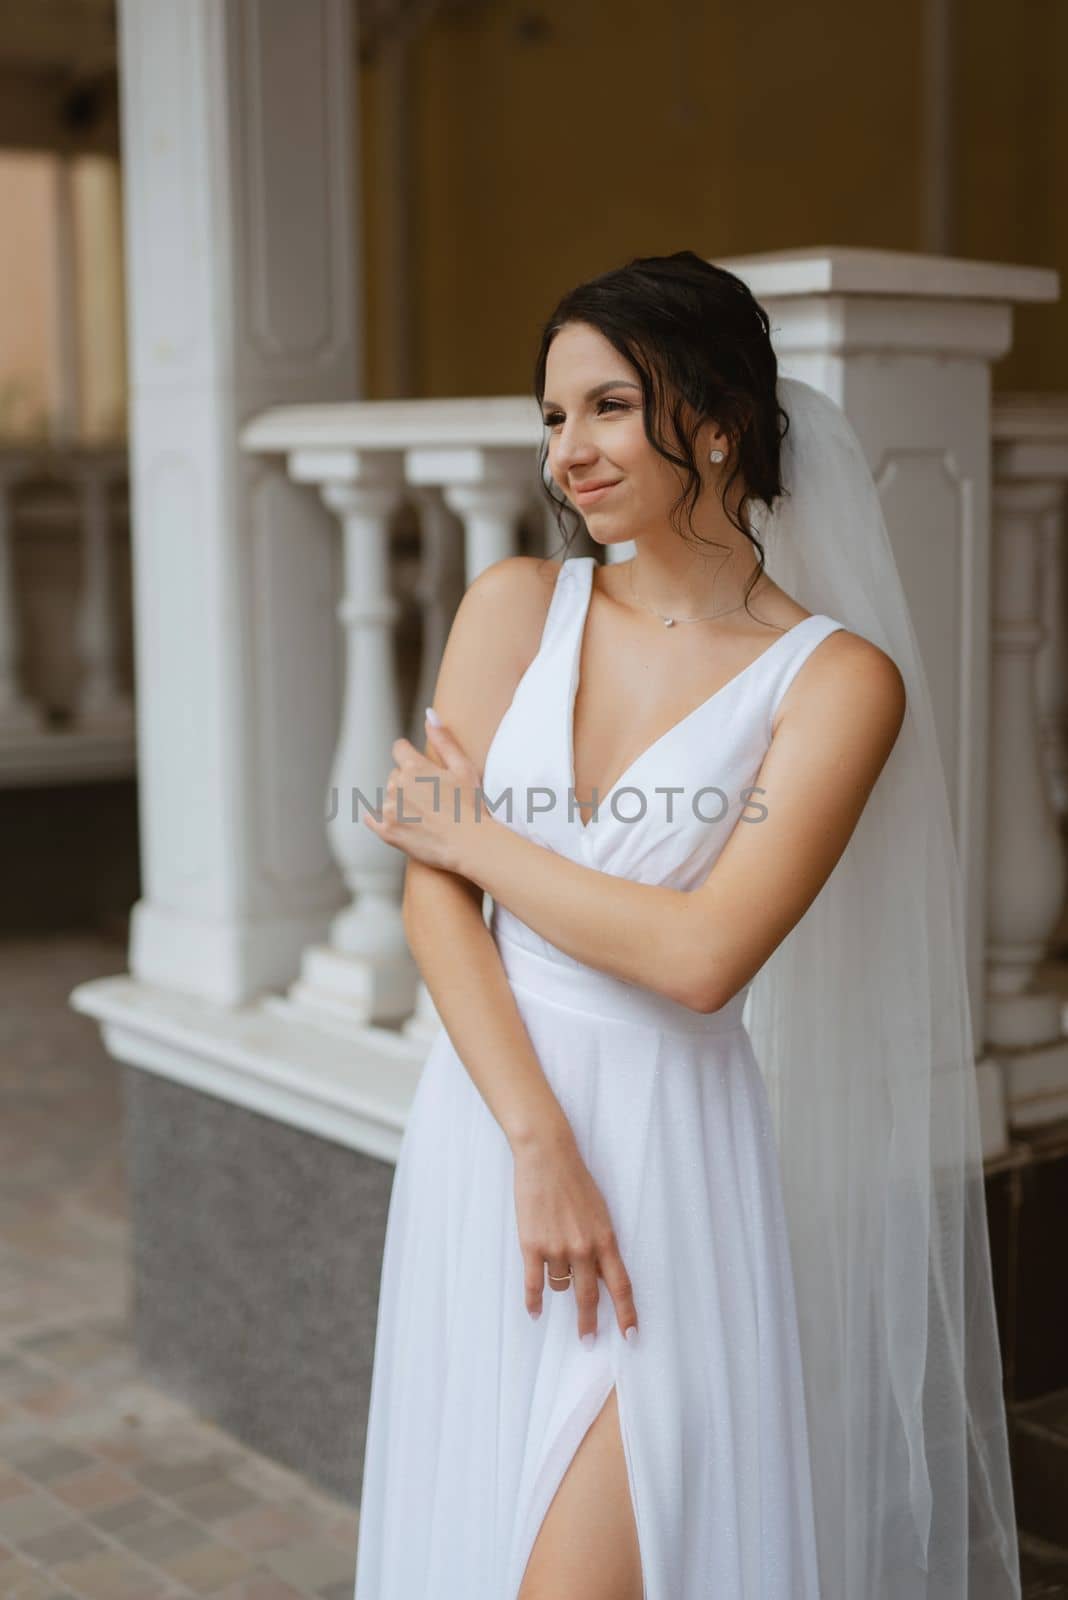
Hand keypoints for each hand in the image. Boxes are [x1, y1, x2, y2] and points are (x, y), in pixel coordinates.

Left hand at [361, 715, 488, 872]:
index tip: (420, 769)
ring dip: (400, 803)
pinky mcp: (386, 832)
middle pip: (395, 776)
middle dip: (408, 783)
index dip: (410, 757)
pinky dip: (381, 820)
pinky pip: (372, 819)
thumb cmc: (471, 806)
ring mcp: (390, 809)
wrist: (470, 844)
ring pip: (388, 798)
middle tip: (432, 798)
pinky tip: (400, 823)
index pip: (399, 749)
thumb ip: (444, 740)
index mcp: (414, 767)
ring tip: (425, 816)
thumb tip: (429, 714)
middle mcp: (397, 785)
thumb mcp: (463, 767)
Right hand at [513, 1126, 638, 1345]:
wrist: (547, 1156)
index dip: (627, 1314)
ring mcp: (557, 1248)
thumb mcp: (599, 1212)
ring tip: (552, 1268)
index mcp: (605, 1239)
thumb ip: (600, 1244)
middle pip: (589, 1296)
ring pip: (559, 1285)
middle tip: (588, 1340)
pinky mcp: (532, 1245)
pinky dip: (533, 1302)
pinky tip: (534, 1313)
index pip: (621, 1285)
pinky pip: (534, 1284)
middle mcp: (584, 1248)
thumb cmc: (575, 1180)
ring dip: (558, 1285)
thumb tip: (601, 1273)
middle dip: (589, 1322)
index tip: (630, 1336)